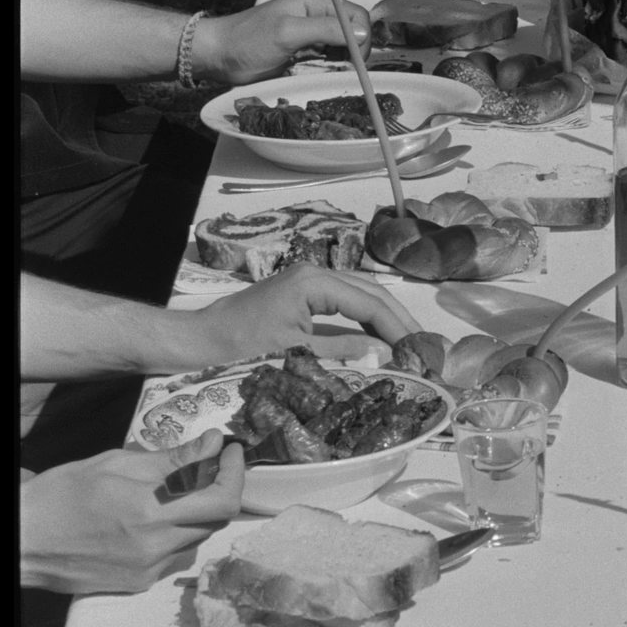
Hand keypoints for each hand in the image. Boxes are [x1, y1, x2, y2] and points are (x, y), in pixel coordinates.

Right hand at [20, 431, 243, 593]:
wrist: (23, 542)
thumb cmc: (62, 495)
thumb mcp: (115, 463)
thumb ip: (171, 459)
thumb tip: (213, 444)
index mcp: (149, 511)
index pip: (223, 500)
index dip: (235, 473)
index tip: (230, 452)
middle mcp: (155, 546)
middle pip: (217, 519)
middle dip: (219, 489)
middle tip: (207, 466)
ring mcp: (148, 570)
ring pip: (198, 537)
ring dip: (198, 512)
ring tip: (174, 492)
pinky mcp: (139, 584)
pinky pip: (176, 555)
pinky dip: (176, 533)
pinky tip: (152, 519)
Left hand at [193, 263, 422, 362]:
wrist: (202, 338)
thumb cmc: (241, 345)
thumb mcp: (296, 352)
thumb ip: (342, 350)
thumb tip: (384, 354)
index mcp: (314, 282)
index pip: (369, 303)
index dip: (398, 327)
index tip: (419, 350)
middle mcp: (316, 272)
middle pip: (371, 292)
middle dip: (399, 319)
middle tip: (424, 346)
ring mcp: (310, 279)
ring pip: (361, 293)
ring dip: (385, 317)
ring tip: (409, 342)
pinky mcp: (303, 290)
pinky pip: (345, 299)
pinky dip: (365, 316)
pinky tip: (378, 335)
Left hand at [195, 0, 369, 84]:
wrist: (220, 56)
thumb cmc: (248, 40)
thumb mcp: (288, 32)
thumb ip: (326, 30)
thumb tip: (362, 33)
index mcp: (315, 2)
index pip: (356, 15)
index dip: (362, 37)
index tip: (356, 60)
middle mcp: (317, 15)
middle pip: (353, 31)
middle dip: (354, 50)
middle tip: (344, 68)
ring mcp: (312, 34)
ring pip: (344, 46)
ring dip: (344, 59)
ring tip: (330, 69)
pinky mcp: (305, 52)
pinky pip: (331, 57)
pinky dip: (333, 66)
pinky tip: (322, 71)